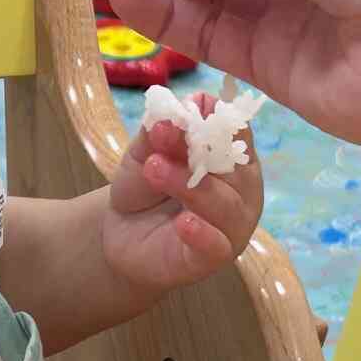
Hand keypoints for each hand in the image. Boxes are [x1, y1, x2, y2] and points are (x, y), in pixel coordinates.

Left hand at [100, 87, 263, 300]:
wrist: (118, 233)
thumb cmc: (145, 186)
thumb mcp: (146, 152)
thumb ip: (162, 131)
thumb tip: (186, 103)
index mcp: (233, 158)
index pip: (236, 132)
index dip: (216, 117)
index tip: (189, 106)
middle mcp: (242, 191)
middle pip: (234, 167)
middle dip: (198, 148)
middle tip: (160, 134)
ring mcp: (232, 226)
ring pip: (223, 204)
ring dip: (188, 184)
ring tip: (153, 168)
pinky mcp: (213, 257)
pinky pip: (215, 245)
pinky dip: (201, 233)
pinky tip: (184, 222)